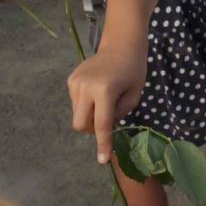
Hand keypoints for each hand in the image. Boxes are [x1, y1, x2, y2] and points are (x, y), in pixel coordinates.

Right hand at [67, 45, 147, 163]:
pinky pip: (76, 103)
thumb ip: (118, 115)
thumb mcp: (133, 96)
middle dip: (91, 129)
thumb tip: (102, 127)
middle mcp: (85, 87)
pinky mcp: (71, 80)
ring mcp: (75, 82)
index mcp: (104, 91)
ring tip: (104, 100)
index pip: (101, 125)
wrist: (121, 45)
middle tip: (106, 121)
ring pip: (77, 114)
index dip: (103, 144)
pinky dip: (86, 105)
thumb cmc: (133, 70)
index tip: (102, 160)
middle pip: (80, 124)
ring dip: (89, 115)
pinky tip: (97, 92)